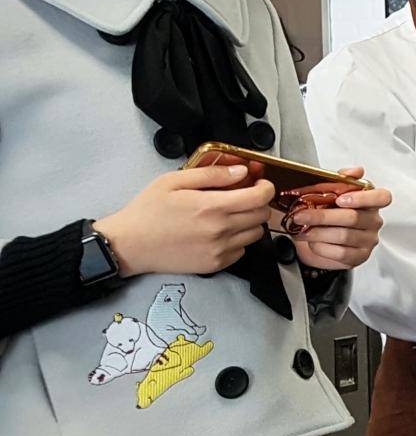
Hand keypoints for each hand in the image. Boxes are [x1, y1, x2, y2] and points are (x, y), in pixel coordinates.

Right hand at [95, 165, 276, 278]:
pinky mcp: (215, 265)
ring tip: (229, 216)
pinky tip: (219, 233)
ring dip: (249, 222)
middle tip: (242, 197)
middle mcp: (221, 230)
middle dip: (257, 203)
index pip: (260, 197)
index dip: (266, 188)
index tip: (260, 184)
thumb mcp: (174, 181)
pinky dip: (238, 241)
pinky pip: (242, 250)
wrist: (129, 245)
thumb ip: (211, 174)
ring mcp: (219, 250)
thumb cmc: (147, 211)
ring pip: (256, 234)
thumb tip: (241, 171)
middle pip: (262, 215)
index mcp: (212, 207)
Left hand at [289, 168, 391, 270]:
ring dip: (318, 232)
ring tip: (301, 229)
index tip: (340, 199)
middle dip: (323, 216)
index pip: (382, 197)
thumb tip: (355, 171)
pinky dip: (322, 247)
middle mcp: (373, 221)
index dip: (363, 198)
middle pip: (353, 218)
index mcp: (371, 202)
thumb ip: (342, 179)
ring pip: (344, 236)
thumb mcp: (331, 192)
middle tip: (301, 215)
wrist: (318, 238)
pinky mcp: (359, 257)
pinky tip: (312, 242)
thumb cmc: (328, 213)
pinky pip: (341, 253)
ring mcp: (368, 240)